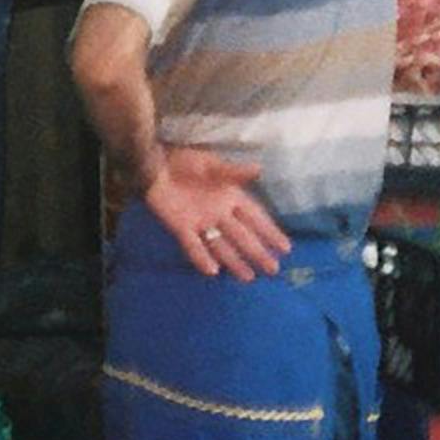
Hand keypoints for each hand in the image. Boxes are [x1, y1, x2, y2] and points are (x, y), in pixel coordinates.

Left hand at [146, 148, 286, 280]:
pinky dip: (201, 257)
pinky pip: (193, 245)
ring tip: (249, 278)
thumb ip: (233, 171)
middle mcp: (219, 213)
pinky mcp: (180, 227)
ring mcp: (200, 222)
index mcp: (230, 197)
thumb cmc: (184, 161)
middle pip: (241, 236)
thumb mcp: (210, 164)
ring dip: (234, 261)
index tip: (286, 248)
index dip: (269, 232)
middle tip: (273, 270)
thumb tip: (259, 169)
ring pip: (221, 245)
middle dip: (257, 252)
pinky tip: (212, 271)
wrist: (153, 164)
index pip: (255, 218)